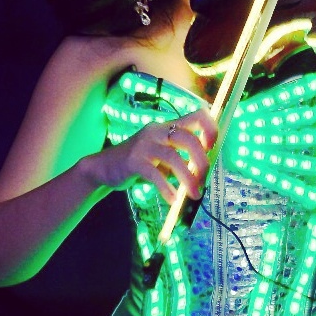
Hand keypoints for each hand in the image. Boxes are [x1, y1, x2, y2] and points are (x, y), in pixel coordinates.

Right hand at [92, 107, 217, 203]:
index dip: (210, 128)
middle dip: (202, 161)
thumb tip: (204, 172)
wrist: (103, 168)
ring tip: (194, 195)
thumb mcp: (161, 155)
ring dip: (188, 178)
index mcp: (167, 126)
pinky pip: (155, 174)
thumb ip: (181, 158)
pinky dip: (167, 188)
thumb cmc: (139, 162)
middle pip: (188, 138)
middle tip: (204, 180)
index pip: (197, 115)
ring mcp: (144, 144)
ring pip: (174, 158)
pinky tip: (172, 200)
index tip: (212, 148)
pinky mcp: (133, 160)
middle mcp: (157, 131)